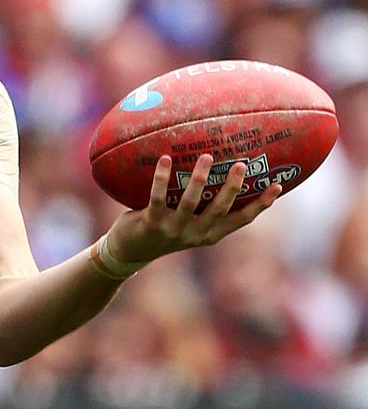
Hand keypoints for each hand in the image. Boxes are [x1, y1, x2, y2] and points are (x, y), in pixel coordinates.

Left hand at [107, 153, 281, 263]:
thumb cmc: (163, 228)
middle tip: (241, 164)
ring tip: (207, 156)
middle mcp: (196, 234)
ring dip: (199, 179)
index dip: (261, 204)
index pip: (242, 219)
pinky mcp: (152, 223)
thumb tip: (217, 167)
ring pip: (191, 203)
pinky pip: (158, 197)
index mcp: (210, 234)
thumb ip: (203, 204)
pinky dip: (162, 178)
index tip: (278, 185)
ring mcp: (174, 230)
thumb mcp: (188, 222)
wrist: (129, 251)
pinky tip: (166, 159)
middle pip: (220, 209)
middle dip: (232, 187)